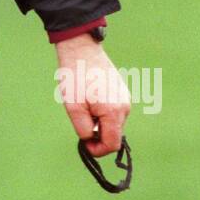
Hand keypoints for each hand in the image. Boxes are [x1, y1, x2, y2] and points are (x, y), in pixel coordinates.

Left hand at [54, 34, 130, 157]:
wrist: (81, 49)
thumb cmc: (75, 77)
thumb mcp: (73, 107)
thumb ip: (83, 129)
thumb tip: (91, 140)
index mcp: (114, 112)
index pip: (112, 144)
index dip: (98, 150)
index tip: (84, 144)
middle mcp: (125, 107)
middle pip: (114, 134)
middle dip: (97, 134)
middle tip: (80, 121)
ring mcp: (125, 98)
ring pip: (113, 123)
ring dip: (99, 123)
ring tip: (84, 106)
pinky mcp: (122, 92)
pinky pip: (114, 111)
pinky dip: (102, 112)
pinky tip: (90, 98)